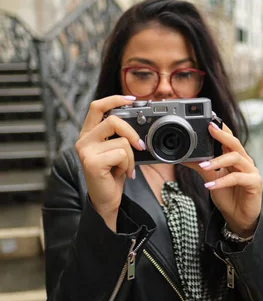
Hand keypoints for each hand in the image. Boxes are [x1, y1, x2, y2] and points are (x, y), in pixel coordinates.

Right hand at [75, 95, 145, 229]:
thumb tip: (139, 121)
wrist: (106, 200)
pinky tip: (121, 174)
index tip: (131, 99)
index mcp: (89, 133)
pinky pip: (121, 154)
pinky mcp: (92, 162)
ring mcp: (86, 151)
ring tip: (125, 168)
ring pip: (121, 141)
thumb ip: (120, 135)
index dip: (114, 99)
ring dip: (131, 157)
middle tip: (140, 145)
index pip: (97, 106)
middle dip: (132, 133)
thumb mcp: (116, 150)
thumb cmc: (112, 175)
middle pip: (113, 120)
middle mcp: (83, 140)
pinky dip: (128, 165)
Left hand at [185, 122, 261, 237]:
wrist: (238, 218)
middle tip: (210, 129)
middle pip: (235, 143)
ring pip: (235, 158)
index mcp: (234, 157)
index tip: (208, 121)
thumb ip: (201, 166)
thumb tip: (185, 157)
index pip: (229, 138)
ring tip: (203, 166)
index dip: (220, 129)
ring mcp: (251, 171)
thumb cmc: (228, 196)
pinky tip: (210, 186)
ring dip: (218, 161)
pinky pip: (238, 178)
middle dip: (222, 135)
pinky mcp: (255, 183)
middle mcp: (244, 161)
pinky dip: (223, 181)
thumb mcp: (210, 178)